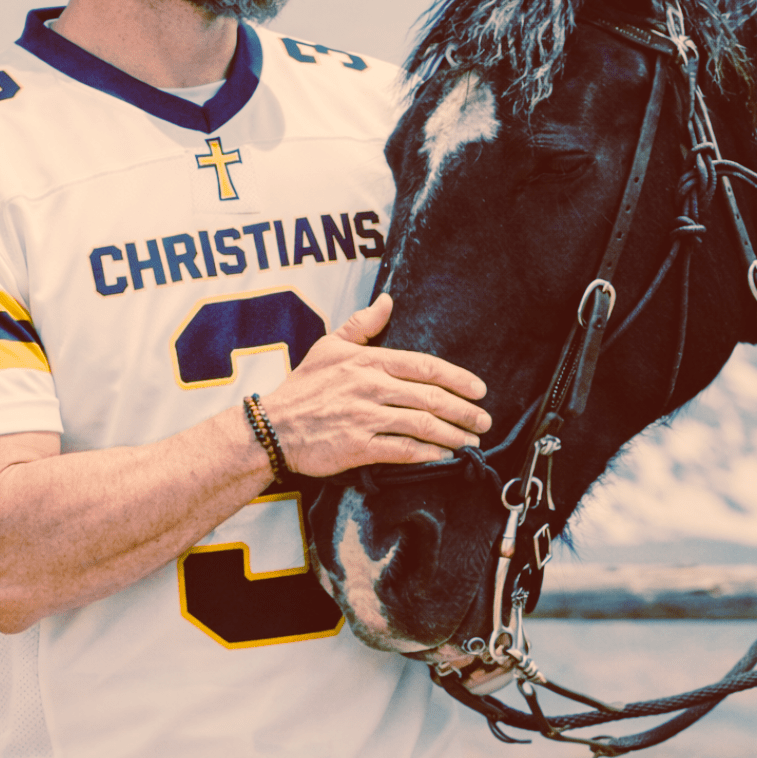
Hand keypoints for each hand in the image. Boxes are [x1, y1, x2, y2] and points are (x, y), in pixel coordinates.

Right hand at [262, 293, 490, 476]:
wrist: (273, 427)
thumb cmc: (302, 386)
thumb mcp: (329, 346)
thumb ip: (361, 324)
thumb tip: (387, 300)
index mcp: (369, 361)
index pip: (424, 366)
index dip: (457, 378)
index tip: (479, 389)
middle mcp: (371, 387)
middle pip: (430, 397)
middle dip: (464, 411)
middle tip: (484, 420)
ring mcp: (365, 417)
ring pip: (422, 424)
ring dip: (453, 434)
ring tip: (472, 442)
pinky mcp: (358, 446)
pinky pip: (402, 450)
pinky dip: (428, 454)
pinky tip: (444, 457)